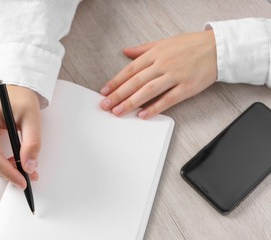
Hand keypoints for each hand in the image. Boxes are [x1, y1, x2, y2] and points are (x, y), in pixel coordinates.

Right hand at [0, 85, 40, 189]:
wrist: (11, 89)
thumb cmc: (19, 98)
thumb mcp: (32, 117)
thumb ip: (32, 142)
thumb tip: (29, 165)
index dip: (8, 172)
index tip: (23, 180)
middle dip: (9, 172)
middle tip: (30, 173)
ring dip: (5, 169)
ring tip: (23, 165)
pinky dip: (0, 164)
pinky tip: (12, 160)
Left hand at [100, 30, 216, 118]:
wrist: (218, 48)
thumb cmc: (190, 45)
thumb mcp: (164, 42)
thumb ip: (143, 49)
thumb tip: (125, 52)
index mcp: (155, 54)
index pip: (130, 69)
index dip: (116, 81)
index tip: (104, 91)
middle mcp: (163, 64)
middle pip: (136, 82)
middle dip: (118, 94)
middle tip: (105, 105)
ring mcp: (175, 76)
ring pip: (148, 91)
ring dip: (131, 102)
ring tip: (118, 112)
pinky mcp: (187, 88)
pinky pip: (168, 100)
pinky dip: (154, 108)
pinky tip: (143, 115)